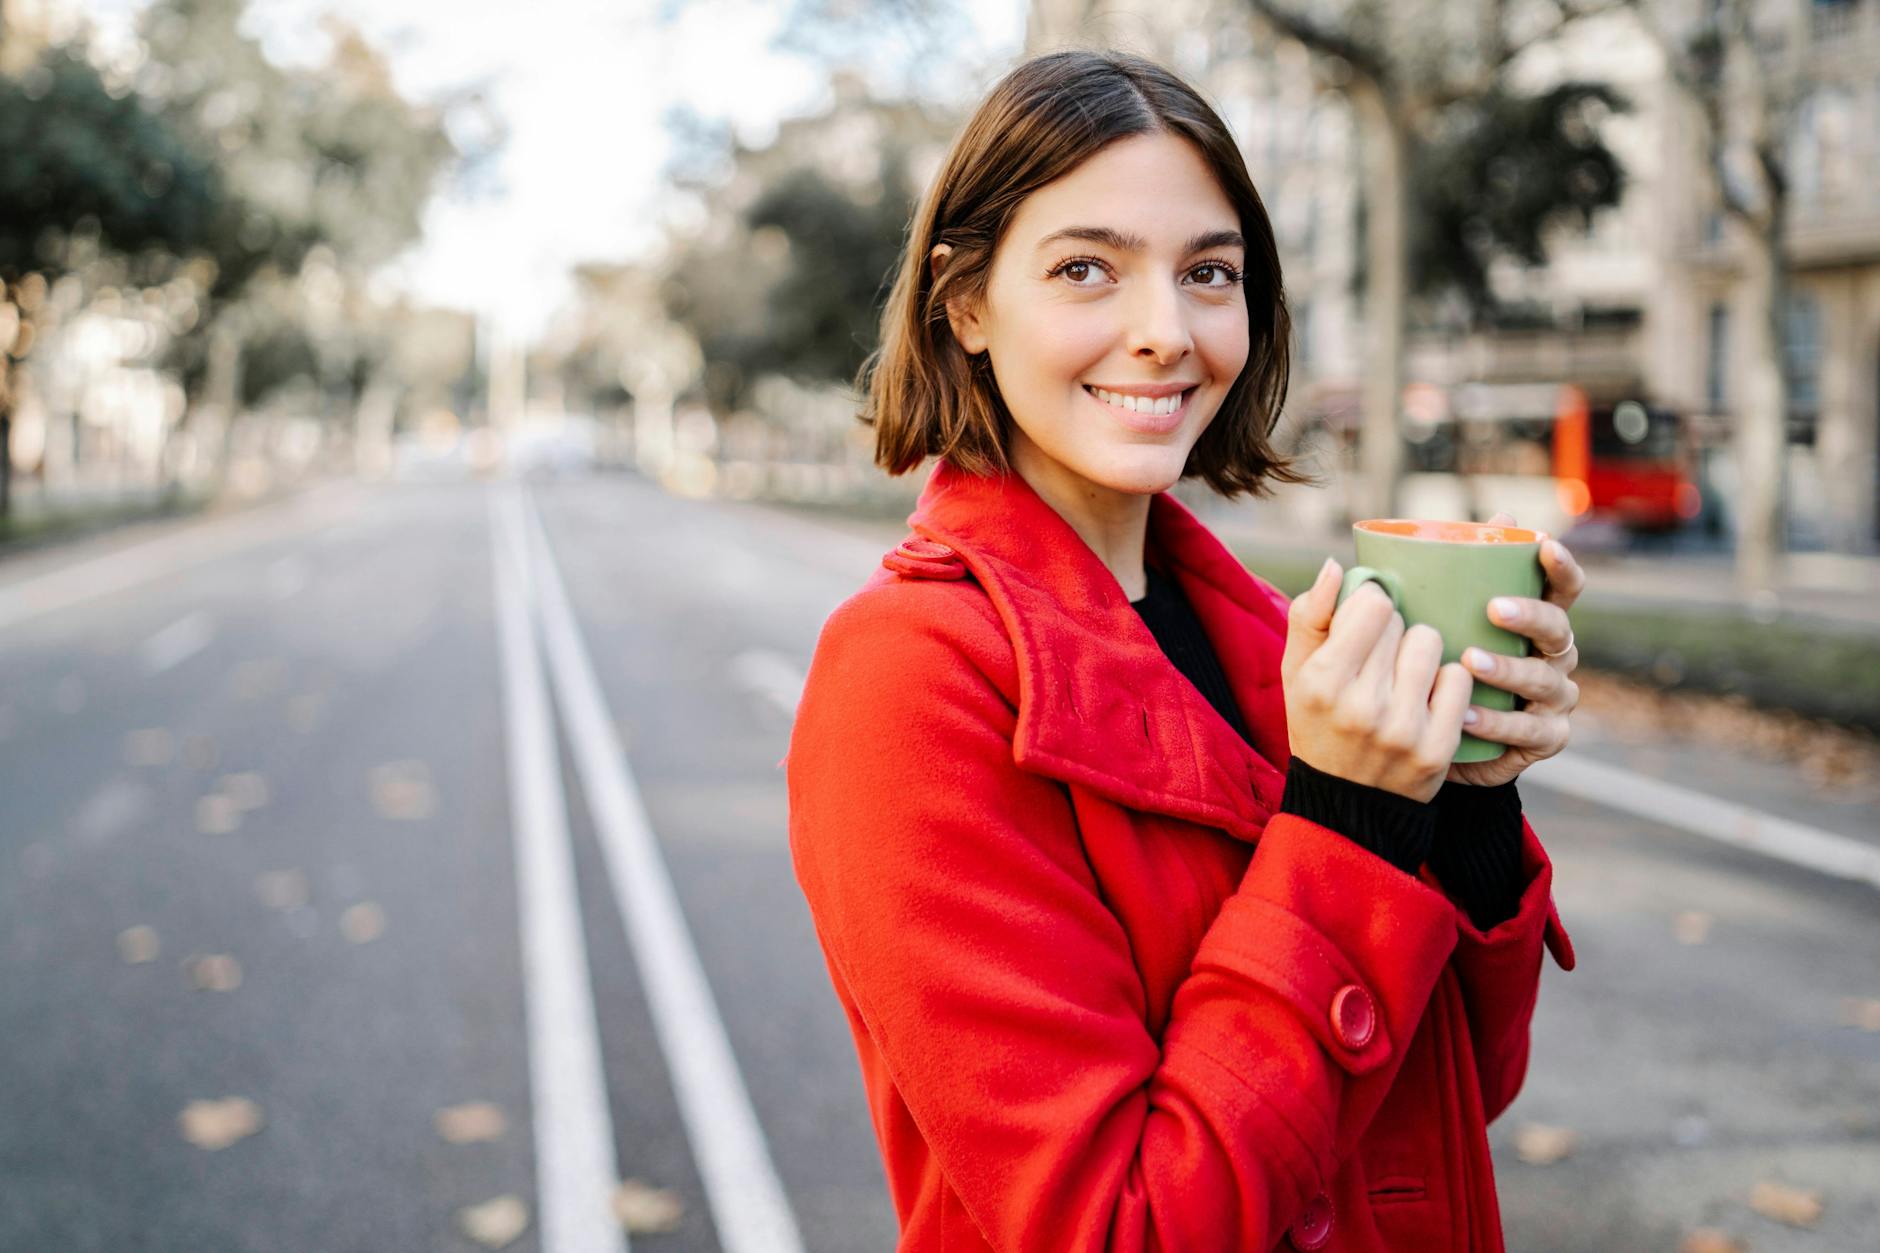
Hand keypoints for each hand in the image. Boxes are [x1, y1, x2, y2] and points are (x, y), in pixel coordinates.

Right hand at [1282, 556, 1475, 803]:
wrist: (1343, 804)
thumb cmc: (1318, 723)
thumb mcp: (1295, 672)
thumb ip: (1310, 615)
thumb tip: (1338, 566)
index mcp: (1321, 682)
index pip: (1372, 604)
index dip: (1369, 608)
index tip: (1363, 627)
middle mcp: (1361, 706)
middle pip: (1402, 623)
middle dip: (1391, 633)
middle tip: (1378, 662)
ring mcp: (1403, 729)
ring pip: (1432, 644)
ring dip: (1421, 651)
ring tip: (1404, 675)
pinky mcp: (1437, 749)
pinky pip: (1459, 679)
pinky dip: (1446, 682)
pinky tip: (1427, 698)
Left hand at [1446, 512, 1585, 786]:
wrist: (1437, 738)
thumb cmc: (1446, 666)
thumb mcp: (1445, 622)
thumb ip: (1459, 579)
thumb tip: (1489, 520)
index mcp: (1538, 622)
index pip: (1563, 589)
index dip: (1561, 566)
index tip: (1544, 543)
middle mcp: (1555, 657)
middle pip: (1558, 630)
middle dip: (1530, 616)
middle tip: (1494, 608)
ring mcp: (1555, 699)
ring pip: (1543, 680)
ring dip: (1507, 669)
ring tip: (1470, 662)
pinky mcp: (1546, 738)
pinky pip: (1527, 730)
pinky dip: (1497, 723)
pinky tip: (1465, 716)